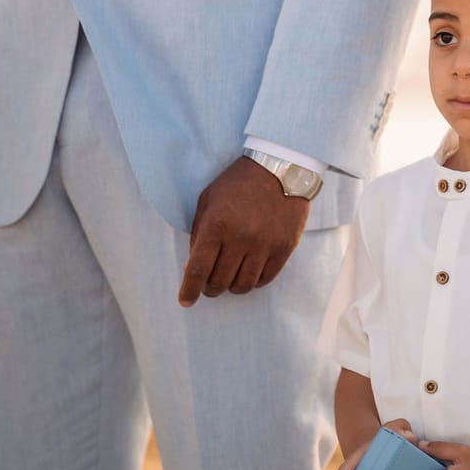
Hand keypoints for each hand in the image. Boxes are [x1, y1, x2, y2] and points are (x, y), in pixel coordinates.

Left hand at [179, 157, 309, 303]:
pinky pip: (265, 278)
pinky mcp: (284, 247)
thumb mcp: (208, 201)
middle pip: (220, 281)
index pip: (199, 269)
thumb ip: (198, 235)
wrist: (280, 168)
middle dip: (209, 288)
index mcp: (217, 224)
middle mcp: (241, 237)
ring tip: (229, 279)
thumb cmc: (237, 183)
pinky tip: (248, 273)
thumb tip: (193, 269)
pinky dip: (253, 281)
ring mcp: (265, 244)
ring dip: (231, 287)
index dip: (189, 290)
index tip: (185, 301)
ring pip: (243, 285)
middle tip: (209, 284)